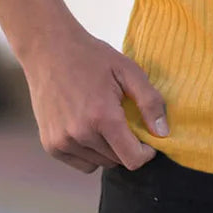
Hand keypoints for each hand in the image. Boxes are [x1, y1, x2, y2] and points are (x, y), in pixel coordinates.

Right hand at [20, 20, 169, 173]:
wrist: (49, 49)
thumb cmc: (92, 57)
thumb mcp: (128, 70)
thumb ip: (150, 101)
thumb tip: (163, 133)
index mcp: (102, 117)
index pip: (132, 159)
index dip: (146, 152)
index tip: (148, 137)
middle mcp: (80, 135)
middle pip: (117, 160)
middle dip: (127, 145)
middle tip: (124, 118)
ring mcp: (62, 142)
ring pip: (99, 163)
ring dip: (108, 149)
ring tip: (104, 118)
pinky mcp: (50, 145)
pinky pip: (81, 162)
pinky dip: (89, 151)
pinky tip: (88, 126)